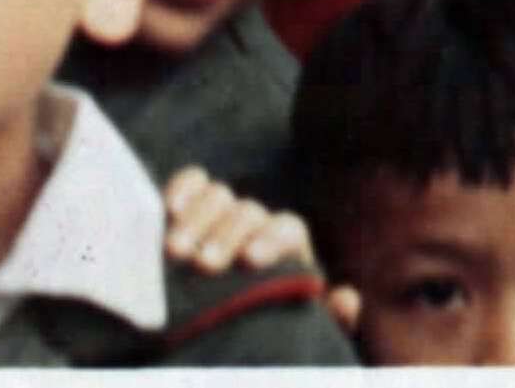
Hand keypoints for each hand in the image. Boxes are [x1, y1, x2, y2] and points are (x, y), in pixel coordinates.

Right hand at [163, 168, 361, 335]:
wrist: (223, 332)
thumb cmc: (261, 323)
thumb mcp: (295, 326)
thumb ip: (325, 315)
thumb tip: (347, 297)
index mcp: (286, 246)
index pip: (286, 229)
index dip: (271, 240)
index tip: (250, 260)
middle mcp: (255, 223)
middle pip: (247, 212)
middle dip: (225, 236)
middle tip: (203, 265)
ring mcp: (222, 212)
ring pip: (218, 196)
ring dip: (196, 219)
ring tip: (175, 251)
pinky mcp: (188, 207)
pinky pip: (191, 183)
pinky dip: (182, 189)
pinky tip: (168, 210)